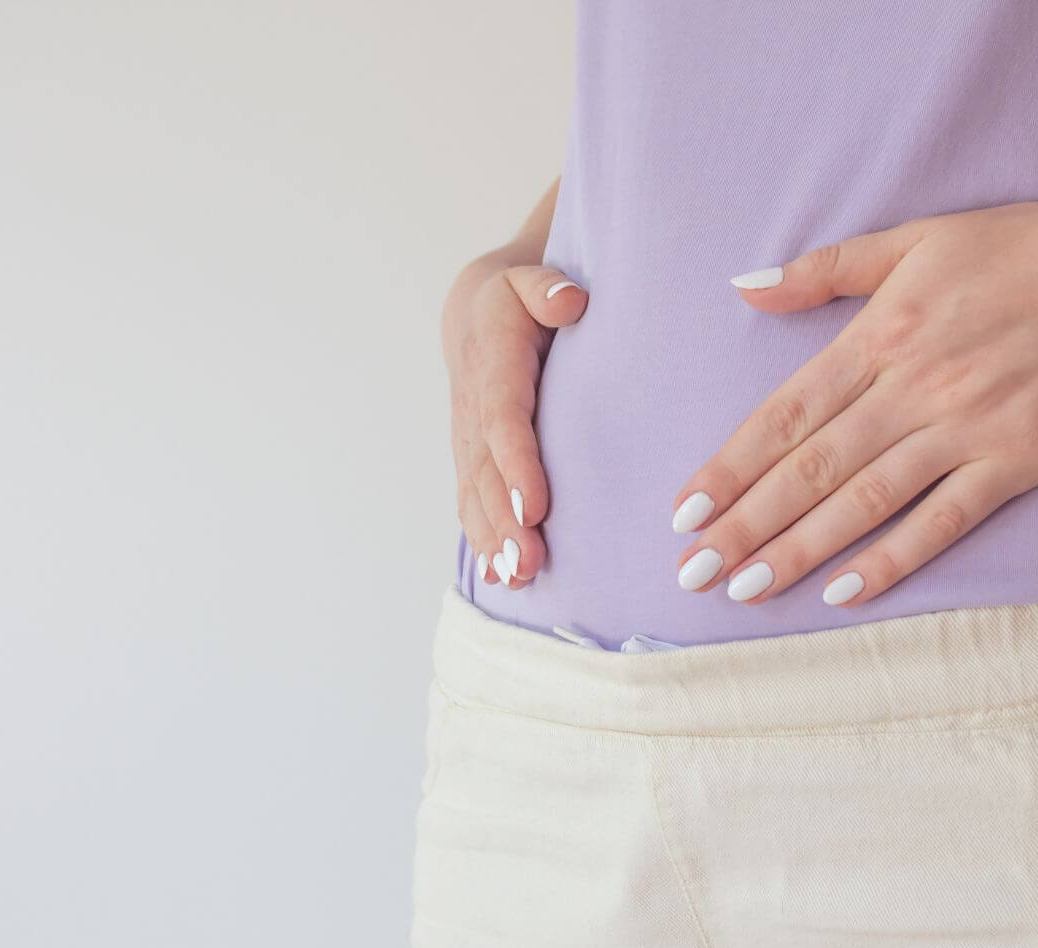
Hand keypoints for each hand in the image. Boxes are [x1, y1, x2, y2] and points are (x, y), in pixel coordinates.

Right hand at [443, 251, 586, 586]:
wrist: (475, 313)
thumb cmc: (517, 297)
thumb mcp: (531, 278)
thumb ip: (548, 287)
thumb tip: (570, 302)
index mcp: (493, 366)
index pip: (503, 421)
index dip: (515, 465)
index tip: (533, 506)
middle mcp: (473, 410)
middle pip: (487, 473)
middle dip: (504, 522)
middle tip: (527, 564)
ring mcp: (468, 440)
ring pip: (475, 495)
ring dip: (493, 541)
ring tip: (516, 579)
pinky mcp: (471, 459)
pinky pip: (471, 502)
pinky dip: (482, 540)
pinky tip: (499, 577)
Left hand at [672, 197, 1037, 606]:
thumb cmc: (1017, 251)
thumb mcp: (914, 239)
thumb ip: (824, 271)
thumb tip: (744, 289)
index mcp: (879, 336)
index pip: (785, 414)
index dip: (731, 466)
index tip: (683, 510)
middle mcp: (912, 387)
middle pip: (812, 468)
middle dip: (745, 523)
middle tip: (692, 570)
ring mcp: (964, 429)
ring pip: (864, 500)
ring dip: (798, 549)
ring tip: (743, 587)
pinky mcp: (1015, 462)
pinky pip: (943, 519)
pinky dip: (892, 558)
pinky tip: (841, 592)